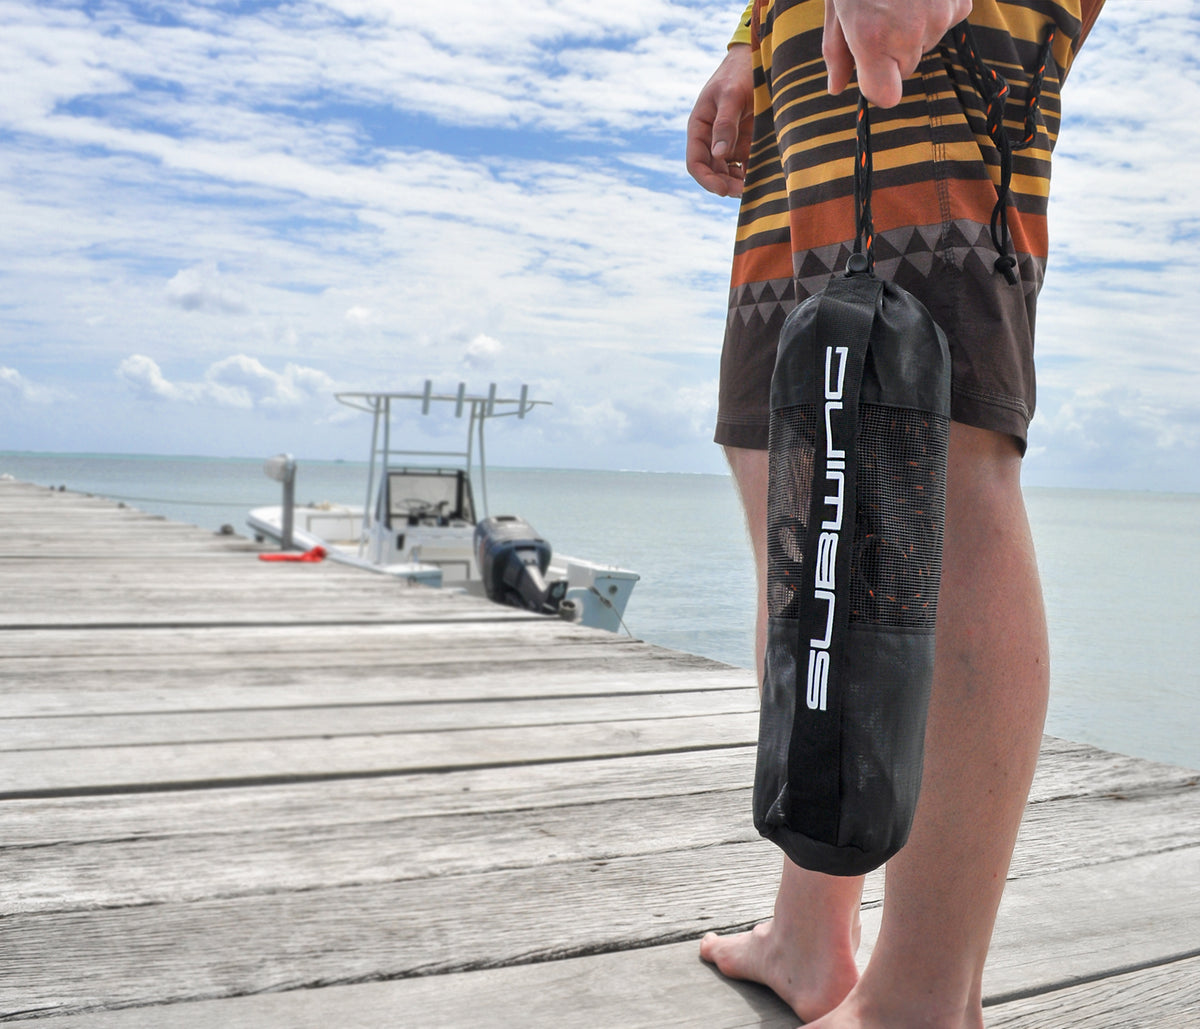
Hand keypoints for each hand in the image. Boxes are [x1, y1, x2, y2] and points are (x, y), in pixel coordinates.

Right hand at [686, 43, 753, 196]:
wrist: (759, 57)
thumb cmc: (740, 72)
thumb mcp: (731, 94)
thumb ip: (725, 124)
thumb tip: (719, 155)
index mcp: (699, 127)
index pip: (695, 162)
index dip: (706, 179)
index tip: (722, 190)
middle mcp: (711, 138)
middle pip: (712, 171)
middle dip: (725, 184)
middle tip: (744, 191)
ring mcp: (729, 141)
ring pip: (728, 172)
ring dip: (738, 182)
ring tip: (754, 187)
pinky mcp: (746, 141)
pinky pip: (745, 164)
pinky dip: (751, 173)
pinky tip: (762, 177)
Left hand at [824, 0, 971, 107]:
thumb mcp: (837, 5)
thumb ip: (837, 50)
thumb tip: (836, 88)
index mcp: (872, 38)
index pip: (885, 96)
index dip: (876, 83)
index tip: (869, 67)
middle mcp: (910, 33)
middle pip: (905, 67)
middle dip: (893, 48)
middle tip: (882, 9)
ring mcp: (940, 16)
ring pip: (926, 43)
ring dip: (916, 27)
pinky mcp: (962, 3)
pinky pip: (948, 20)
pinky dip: (937, 8)